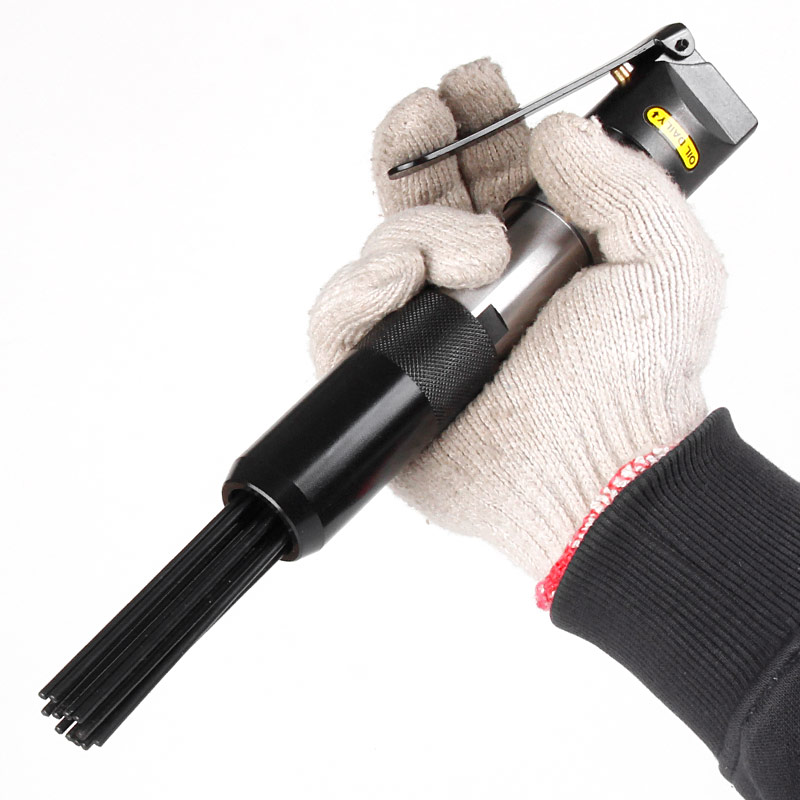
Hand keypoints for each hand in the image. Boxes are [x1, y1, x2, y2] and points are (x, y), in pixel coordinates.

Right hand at [308, 60, 723, 593]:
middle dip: (415, 147)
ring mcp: (428, 330)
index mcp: (534, 255)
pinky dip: (356, 289)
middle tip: (423, 114)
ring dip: (413, 231)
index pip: (489, 175)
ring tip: (470, 257)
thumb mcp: (667, 261)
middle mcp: (476, 287)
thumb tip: (556, 136)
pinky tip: (395, 279)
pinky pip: (341, 318)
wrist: (596, 470)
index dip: (474, 125)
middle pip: (422, 199)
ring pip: (382, 246)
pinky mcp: (390, 376)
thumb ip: (622, 182)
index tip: (470, 87)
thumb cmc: (636, 381)